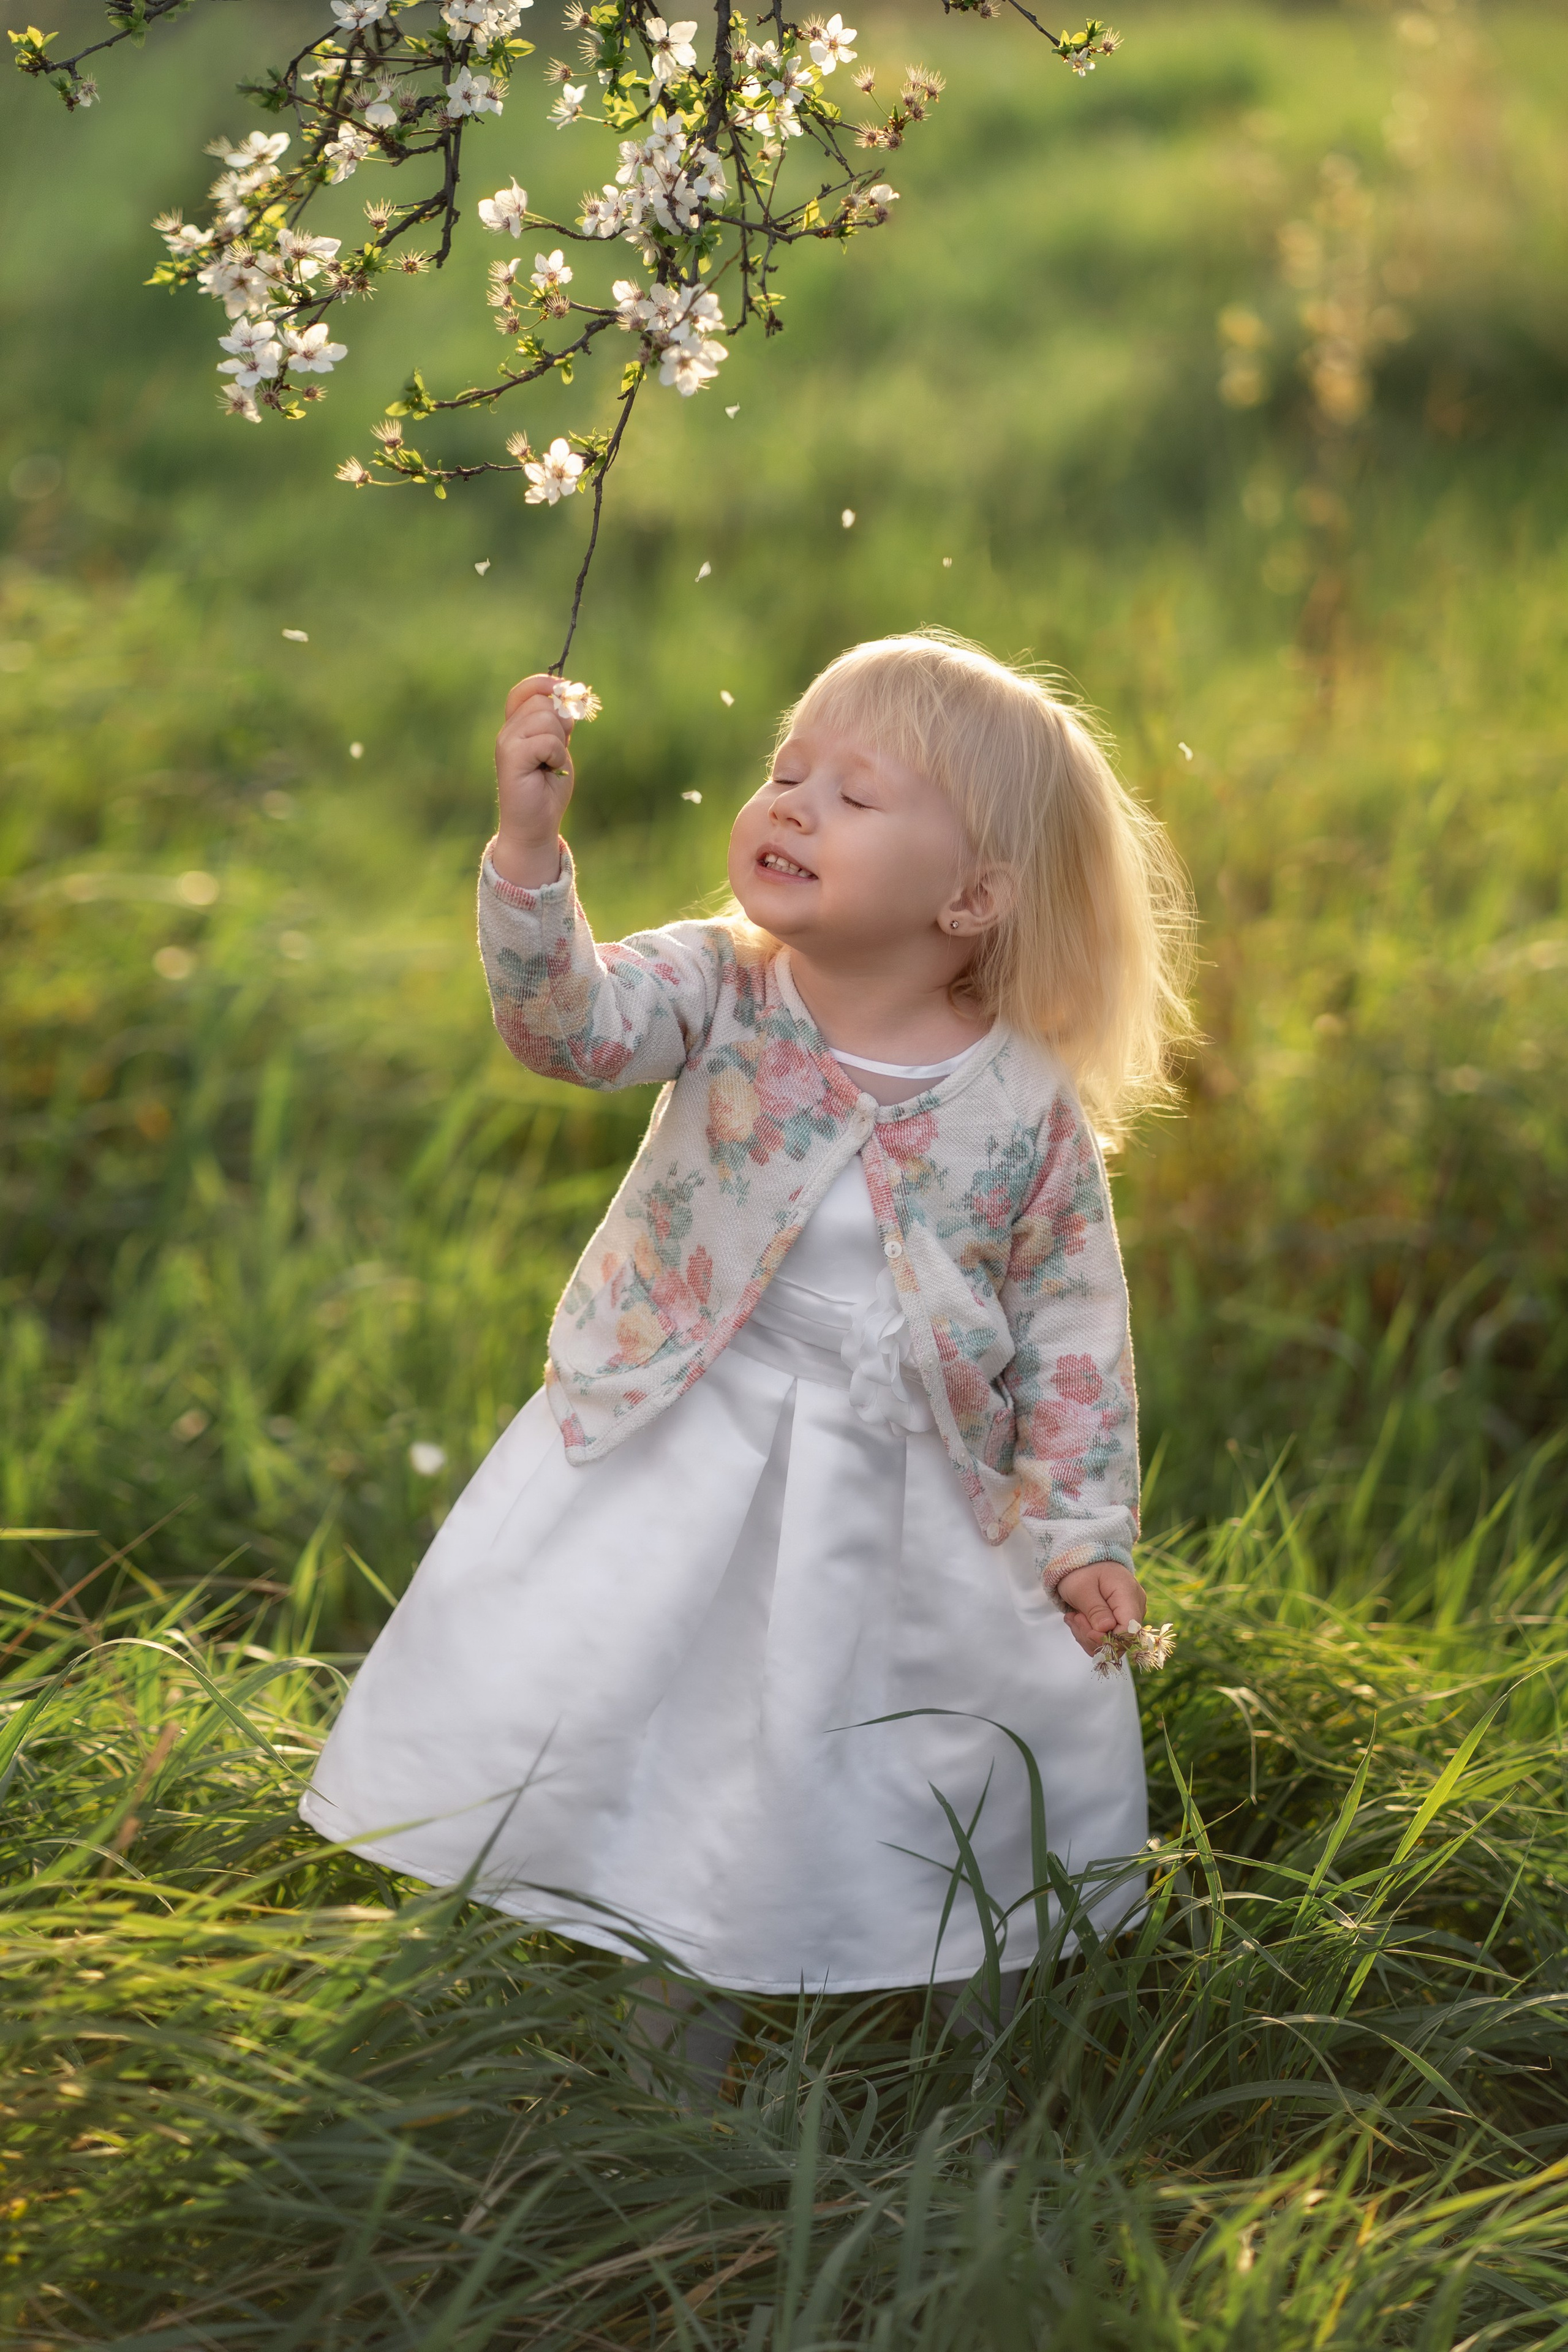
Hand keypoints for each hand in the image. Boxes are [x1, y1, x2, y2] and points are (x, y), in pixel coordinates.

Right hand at [493, 673, 574, 887]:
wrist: (535, 825)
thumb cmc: (547, 790)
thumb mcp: (558, 749)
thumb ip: (559, 725)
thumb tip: (569, 697)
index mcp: (516, 727)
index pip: (525, 690)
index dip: (546, 684)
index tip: (566, 689)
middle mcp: (507, 730)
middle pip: (543, 704)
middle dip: (561, 725)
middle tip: (555, 754)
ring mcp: (506, 742)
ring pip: (546, 720)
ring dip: (559, 744)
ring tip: (549, 765)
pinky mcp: (511, 756)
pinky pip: (547, 741)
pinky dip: (556, 756)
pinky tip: (548, 771)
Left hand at [1054, 1560, 1147, 1658]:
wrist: (1083, 1560)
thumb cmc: (1082, 1570)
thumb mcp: (1082, 1588)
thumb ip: (1095, 1610)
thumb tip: (1106, 1629)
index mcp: (1128, 1595)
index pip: (1128, 1631)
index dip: (1108, 1639)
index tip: (1087, 1632)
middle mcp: (1135, 1606)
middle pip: (1121, 1640)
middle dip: (1093, 1637)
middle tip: (1074, 1619)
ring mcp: (1129, 1613)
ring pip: (1113, 1642)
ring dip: (1087, 1635)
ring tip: (1073, 1617)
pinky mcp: (1121, 1619)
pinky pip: (1108, 1636)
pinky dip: (1090, 1633)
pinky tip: (1079, 1620)